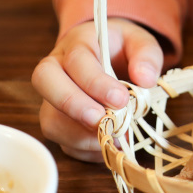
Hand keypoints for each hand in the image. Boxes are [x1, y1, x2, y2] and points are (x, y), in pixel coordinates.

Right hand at [31, 19, 163, 161]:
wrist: (112, 56)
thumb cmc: (124, 49)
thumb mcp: (142, 43)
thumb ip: (147, 56)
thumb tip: (145, 79)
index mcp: (78, 43)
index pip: (76, 61)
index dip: (95, 83)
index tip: (120, 99)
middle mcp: (56, 67)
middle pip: (45, 82)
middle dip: (74, 106)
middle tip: (102, 120)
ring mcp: (52, 97)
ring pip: (50, 119)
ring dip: (81, 134)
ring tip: (113, 135)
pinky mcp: (57, 121)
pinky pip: (62, 141)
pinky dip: (85, 149)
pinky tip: (108, 143)